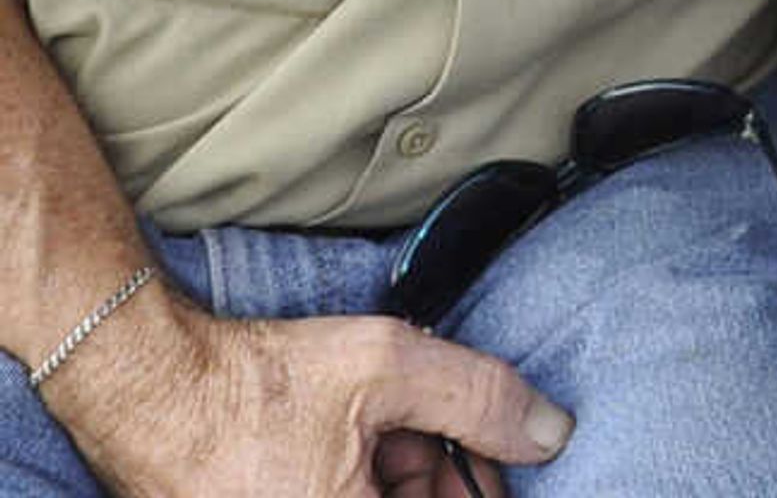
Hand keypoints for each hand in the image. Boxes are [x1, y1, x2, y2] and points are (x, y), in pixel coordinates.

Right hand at [47, 294, 569, 497]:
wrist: (148, 387)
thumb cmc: (255, 383)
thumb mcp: (389, 367)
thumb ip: (480, 399)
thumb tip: (551, 433)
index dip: (477, 486)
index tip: (489, 461)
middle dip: (437, 477)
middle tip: (429, 430)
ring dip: (397, 475)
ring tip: (383, 425)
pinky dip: (357, 480)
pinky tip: (353, 439)